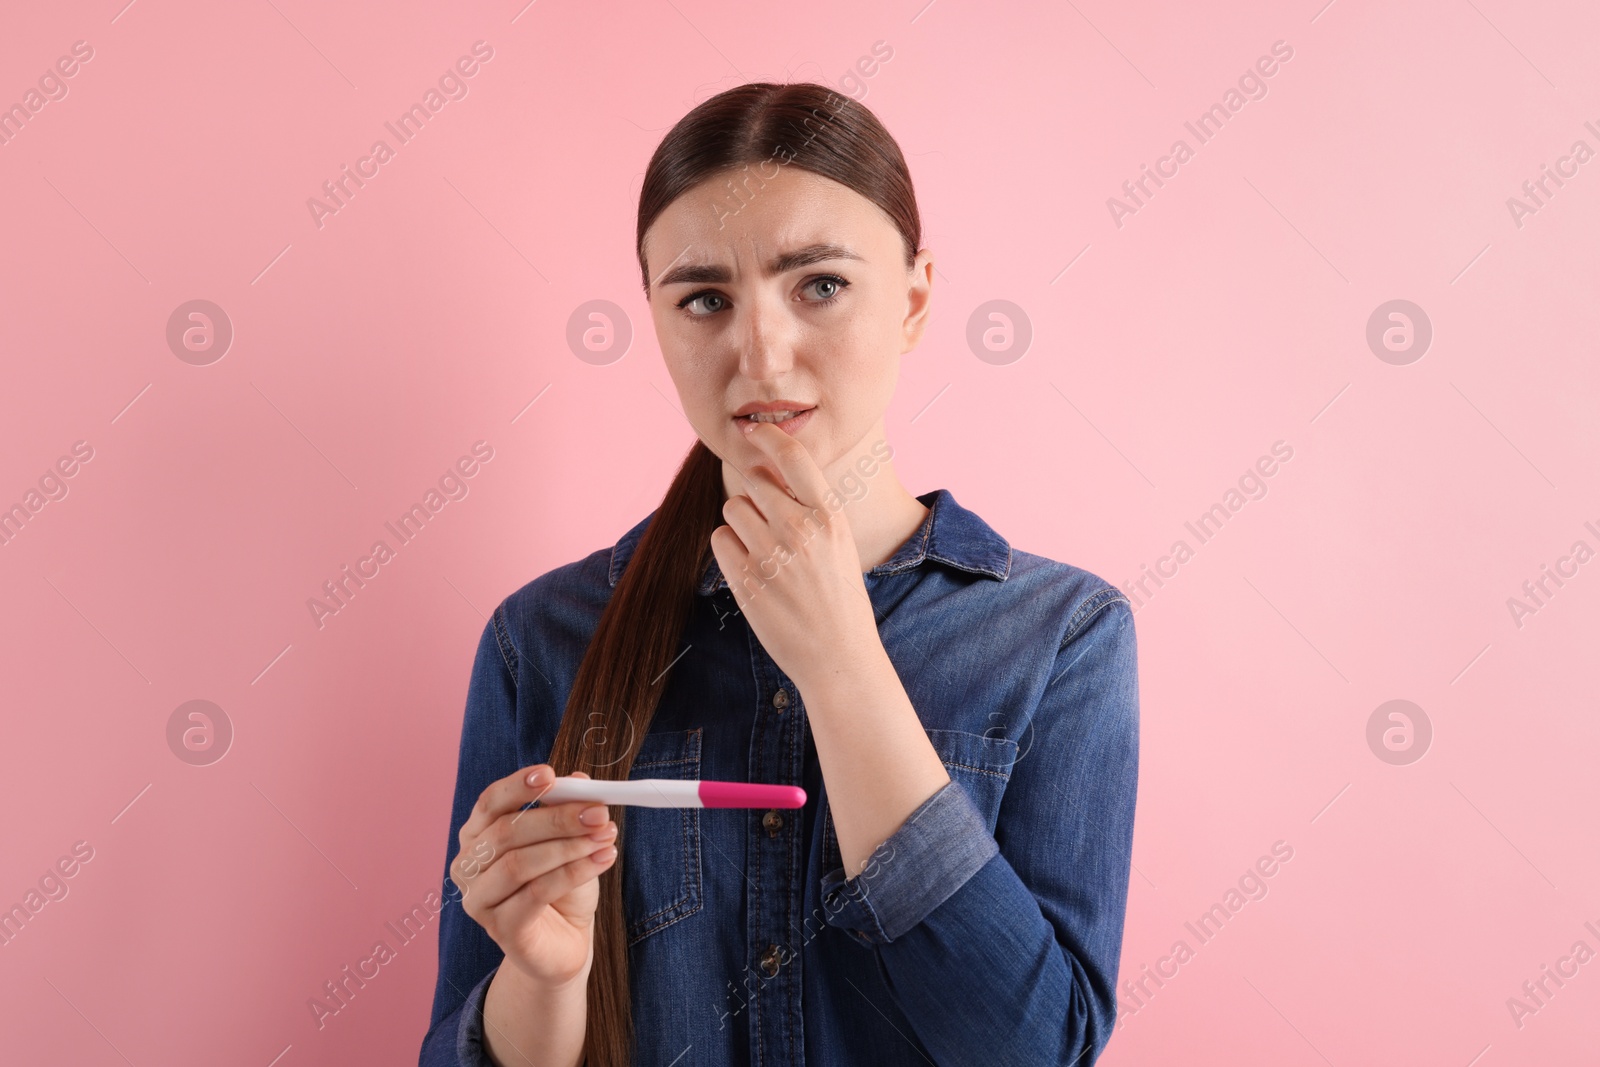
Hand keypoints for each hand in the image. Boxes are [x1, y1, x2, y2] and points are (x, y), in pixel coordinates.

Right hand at [451, 766, 618, 986]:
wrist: (563, 940)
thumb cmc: (559, 885)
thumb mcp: (567, 840)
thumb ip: (566, 808)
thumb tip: (578, 780)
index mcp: (477, 835)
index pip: (490, 803)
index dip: (517, 786)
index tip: (549, 775)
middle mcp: (468, 866)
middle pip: (507, 832)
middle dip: (557, 818)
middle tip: (598, 812)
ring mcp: (479, 900)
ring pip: (521, 863)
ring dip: (569, 846)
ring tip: (605, 837)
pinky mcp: (500, 928)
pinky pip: (536, 893)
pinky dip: (573, 872)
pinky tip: (602, 860)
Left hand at [710, 420, 881, 690]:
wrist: (838, 657)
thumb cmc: (840, 599)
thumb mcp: (839, 544)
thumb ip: (809, 510)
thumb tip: (768, 475)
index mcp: (830, 516)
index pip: (794, 458)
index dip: (770, 438)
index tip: (754, 431)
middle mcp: (801, 530)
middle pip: (754, 481)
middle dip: (755, 494)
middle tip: (768, 522)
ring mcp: (771, 556)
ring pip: (732, 508)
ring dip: (740, 522)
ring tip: (762, 549)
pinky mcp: (746, 581)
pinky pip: (720, 539)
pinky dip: (729, 548)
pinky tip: (750, 567)